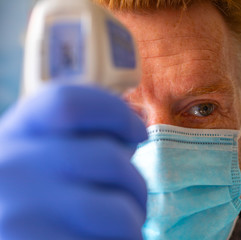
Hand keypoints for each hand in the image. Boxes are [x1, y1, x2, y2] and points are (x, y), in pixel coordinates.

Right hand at [0, 84, 147, 239]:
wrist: (13, 234)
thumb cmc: (42, 193)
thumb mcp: (48, 152)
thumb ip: (86, 135)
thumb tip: (137, 121)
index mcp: (18, 132)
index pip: (70, 102)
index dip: (118, 114)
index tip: (139, 133)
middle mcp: (9, 167)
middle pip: (111, 159)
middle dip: (137, 184)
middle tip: (134, 199)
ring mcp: (19, 214)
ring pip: (120, 214)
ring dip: (134, 222)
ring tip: (120, 226)